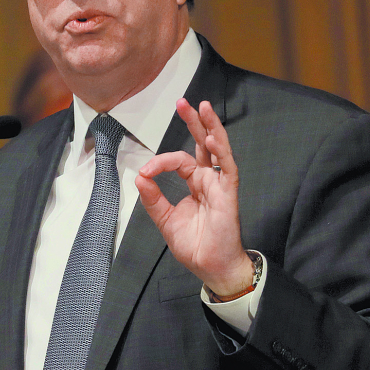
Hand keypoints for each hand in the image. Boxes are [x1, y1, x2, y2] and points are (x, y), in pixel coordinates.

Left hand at [135, 98, 252, 295]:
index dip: (161, 161)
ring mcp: (220, 185)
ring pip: (217, 148)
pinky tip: (210, 137)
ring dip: (209, 126)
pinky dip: (220, 151)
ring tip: (202, 106)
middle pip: (202, 144)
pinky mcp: (228, 194)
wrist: (211, 268)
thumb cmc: (194, 245)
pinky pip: (227, 168)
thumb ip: (153, 198)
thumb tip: (140, 176)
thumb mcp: (165, 220)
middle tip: (182, 102)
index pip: (180, 160)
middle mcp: (209, 180)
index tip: (146, 172)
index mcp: (195, 183)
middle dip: (193, 121)